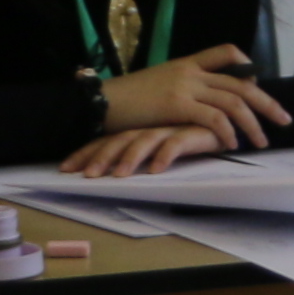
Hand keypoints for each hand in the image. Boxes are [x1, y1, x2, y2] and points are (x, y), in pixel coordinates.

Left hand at [59, 121, 227, 177]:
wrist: (227, 117)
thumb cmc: (192, 130)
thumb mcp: (162, 138)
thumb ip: (142, 147)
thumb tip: (112, 166)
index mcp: (140, 127)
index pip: (107, 138)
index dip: (86, 151)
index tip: (66, 168)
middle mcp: (151, 125)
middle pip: (120, 139)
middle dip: (100, 157)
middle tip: (87, 177)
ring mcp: (171, 127)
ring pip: (145, 140)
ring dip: (130, 158)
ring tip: (119, 177)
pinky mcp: (194, 130)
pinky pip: (177, 143)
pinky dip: (165, 155)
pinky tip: (156, 170)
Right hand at [100, 46, 284, 149]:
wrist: (102, 101)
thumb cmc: (127, 99)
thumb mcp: (159, 83)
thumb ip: (184, 86)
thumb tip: (203, 100)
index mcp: (187, 63)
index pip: (226, 52)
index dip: (247, 67)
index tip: (258, 83)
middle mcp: (191, 72)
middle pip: (241, 82)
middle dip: (267, 102)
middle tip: (284, 120)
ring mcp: (186, 87)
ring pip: (233, 101)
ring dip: (253, 123)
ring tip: (261, 141)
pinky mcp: (177, 105)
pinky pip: (213, 118)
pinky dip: (228, 131)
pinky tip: (233, 144)